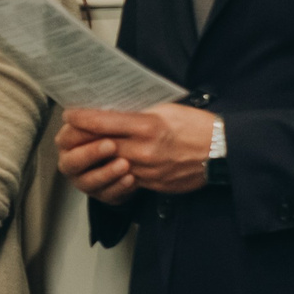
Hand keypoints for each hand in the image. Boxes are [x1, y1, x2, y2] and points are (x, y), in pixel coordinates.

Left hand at [60, 104, 217, 198]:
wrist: (223, 152)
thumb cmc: (197, 125)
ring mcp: (147, 170)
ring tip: (88, 146)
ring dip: (96, 156)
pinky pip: (125, 178)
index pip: (102, 122)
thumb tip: (110, 109)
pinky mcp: (152, 184)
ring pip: (109, 164)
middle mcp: (144, 150)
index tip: (70, 114)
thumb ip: (137, 112)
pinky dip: (114, 169)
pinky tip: (110, 162)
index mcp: (148, 126)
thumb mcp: (166, 109)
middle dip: (82, 138)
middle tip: (72, 130)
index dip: (81, 118)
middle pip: (100, 145)